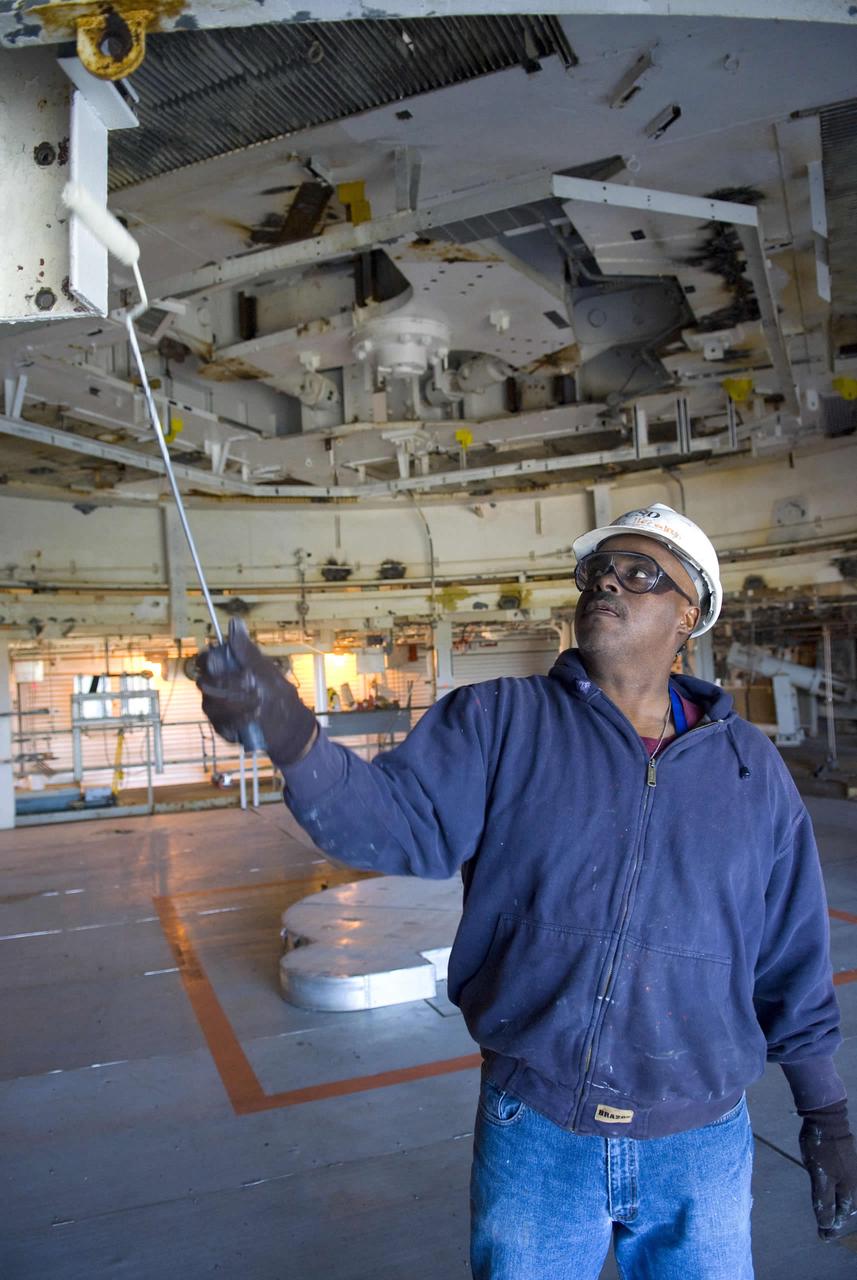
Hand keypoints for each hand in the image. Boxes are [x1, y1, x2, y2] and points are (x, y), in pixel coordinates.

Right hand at [195, 618, 316, 765]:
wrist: (289, 725)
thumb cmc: (277, 692)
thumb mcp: (265, 669)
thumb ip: (247, 651)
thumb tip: (235, 622)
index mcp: (225, 670)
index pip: (205, 661)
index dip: (208, 661)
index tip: (221, 664)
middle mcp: (216, 688)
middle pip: (204, 683)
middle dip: (227, 685)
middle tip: (251, 686)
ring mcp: (217, 709)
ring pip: (210, 705)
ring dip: (235, 705)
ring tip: (258, 706)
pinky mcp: (221, 727)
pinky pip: (219, 724)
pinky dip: (237, 722)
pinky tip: (253, 719)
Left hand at [799, 1101, 856, 1239]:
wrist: (826, 1118)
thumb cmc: (823, 1148)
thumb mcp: (820, 1176)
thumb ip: (823, 1200)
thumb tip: (826, 1223)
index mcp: (850, 1188)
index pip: (842, 1215)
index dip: (832, 1226)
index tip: (823, 1236)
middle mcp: (854, 1181)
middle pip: (847, 1207)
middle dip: (837, 1218)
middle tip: (825, 1227)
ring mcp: (851, 1170)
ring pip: (846, 1195)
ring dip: (837, 1205)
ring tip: (827, 1213)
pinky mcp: (846, 1161)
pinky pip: (843, 1183)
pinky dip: (837, 1192)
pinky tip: (829, 1191)